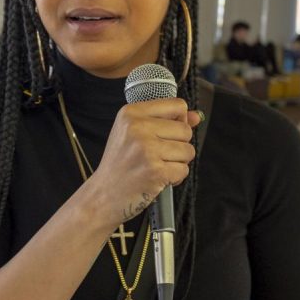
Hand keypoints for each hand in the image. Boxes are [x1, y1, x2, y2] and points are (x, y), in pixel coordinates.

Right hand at [89, 99, 200, 225]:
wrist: (103, 194)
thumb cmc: (120, 164)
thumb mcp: (134, 133)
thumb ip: (166, 121)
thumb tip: (196, 117)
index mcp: (130, 113)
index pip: (177, 105)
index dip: (179, 120)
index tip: (167, 133)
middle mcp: (137, 128)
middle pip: (185, 129)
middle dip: (178, 145)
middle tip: (157, 155)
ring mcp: (146, 150)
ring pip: (188, 150)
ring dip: (178, 162)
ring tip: (157, 166)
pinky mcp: (156, 171)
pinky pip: (183, 170)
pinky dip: (175, 177)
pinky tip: (158, 178)